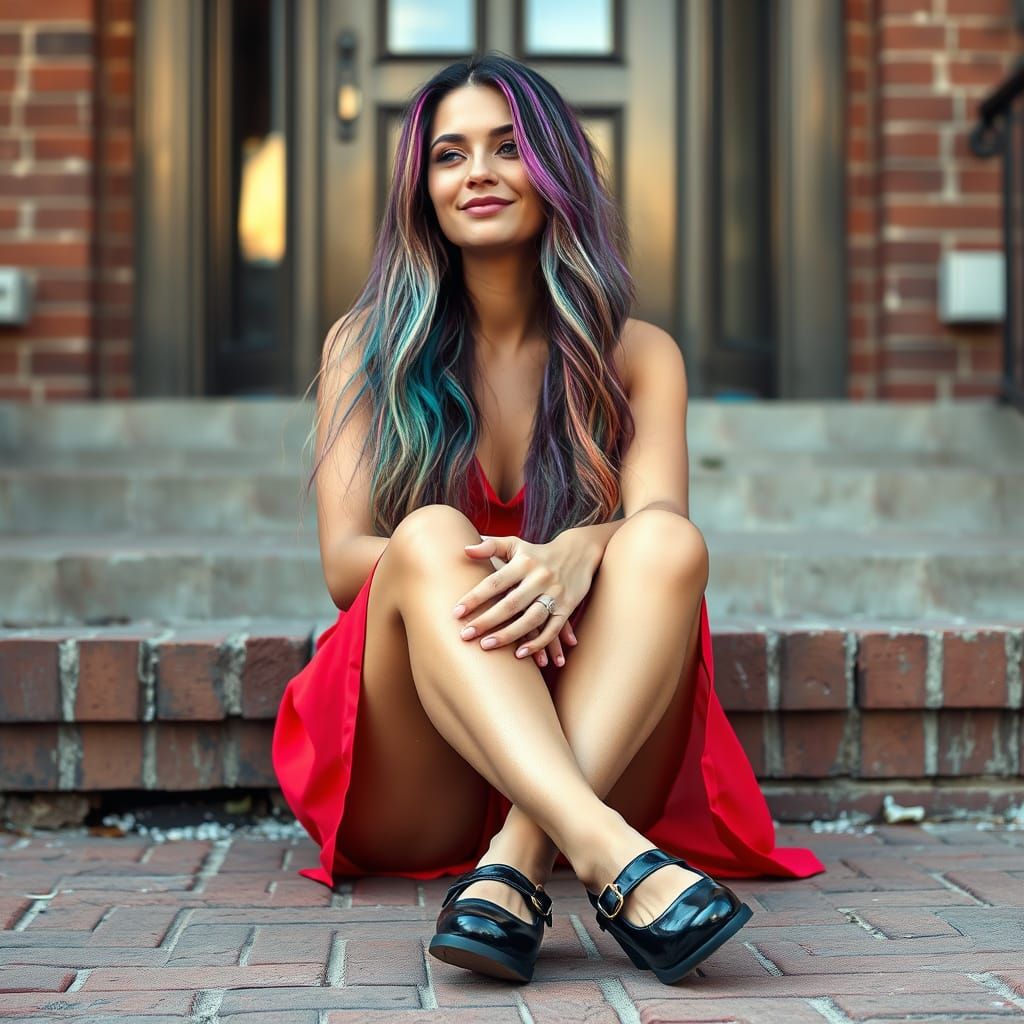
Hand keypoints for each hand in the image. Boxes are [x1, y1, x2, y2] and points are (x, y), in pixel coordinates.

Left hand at [453, 532, 595, 668]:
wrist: (580, 552)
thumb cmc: (537, 552)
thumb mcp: (515, 544)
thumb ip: (490, 546)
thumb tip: (464, 550)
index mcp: (523, 562)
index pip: (495, 582)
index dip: (475, 597)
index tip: (456, 613)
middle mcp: (539, 578)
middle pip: (511, 603)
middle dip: (487, 621)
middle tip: (465, 635)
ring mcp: (555, 593)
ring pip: (531, 619)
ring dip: (509, 635)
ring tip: (487, 646)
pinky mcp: (568, 607)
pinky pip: (552, 629)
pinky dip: (538, 643)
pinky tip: (520, 654)